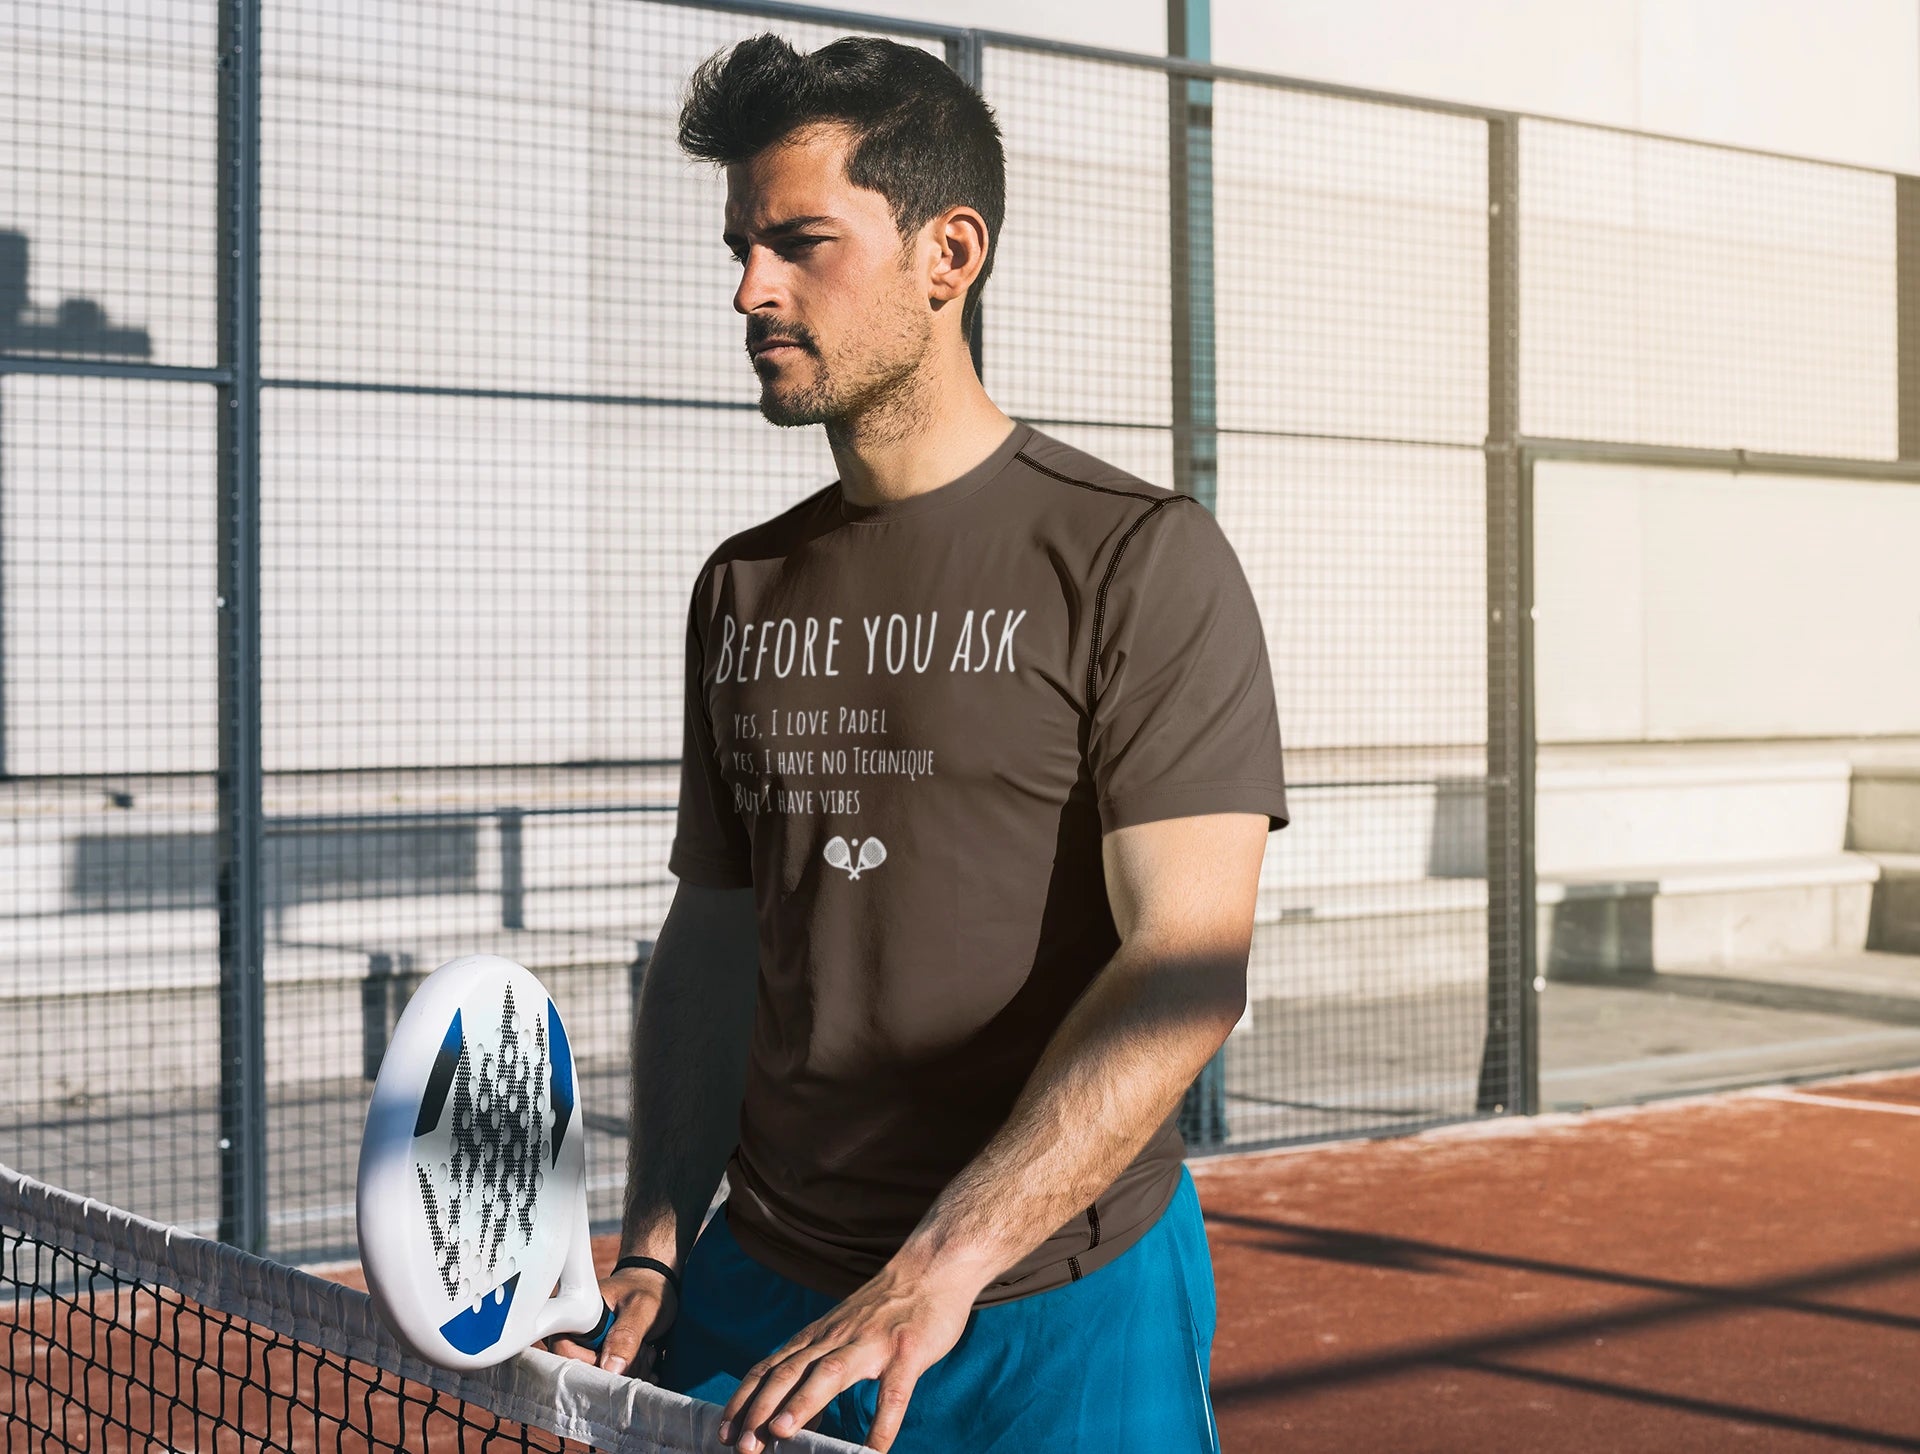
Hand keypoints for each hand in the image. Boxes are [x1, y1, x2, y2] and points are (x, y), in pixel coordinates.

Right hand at [548, 1263, 679, 1381]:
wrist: (655, 1288)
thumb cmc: (646, 1289)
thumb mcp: (641, 1307)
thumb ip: (626, 1334)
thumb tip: (611, 1369)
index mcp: (571, 1316)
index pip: (565, 1355)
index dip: (592, 1364)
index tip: (620, 1360)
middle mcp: (571, 1335)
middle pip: (582, 1372)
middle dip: (617, 1370)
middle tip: (643, 1351)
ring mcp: (584, 1349)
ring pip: (599, 1379)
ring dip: (628, 1372)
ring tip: (646, 1351)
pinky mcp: (599, 1358)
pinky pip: (609, 1379)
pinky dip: (630, 1375)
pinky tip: (645, 1360)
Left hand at [717, 1262, 973, 1452]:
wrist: (931, 1267)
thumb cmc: (885, 1308)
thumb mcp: (842, 1332)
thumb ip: (816, 1368)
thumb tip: (791, 1417)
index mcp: (818, 1336)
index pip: (770, 1368)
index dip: (744, 1400)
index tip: (723, 1431)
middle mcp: (837, 1338)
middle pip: (789, 1372)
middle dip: (760, 1409)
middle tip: (741, 1445)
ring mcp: (872, 1344)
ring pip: (829, 1373)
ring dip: (802, 1403)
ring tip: (781, 1433)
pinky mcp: (907, 1352)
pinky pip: (893, 1394)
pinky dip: (881, 1426)